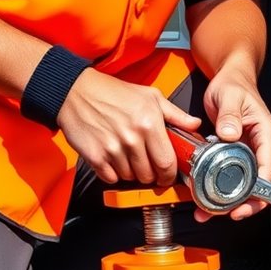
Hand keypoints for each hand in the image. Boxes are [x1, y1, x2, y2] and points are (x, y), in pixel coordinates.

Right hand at [56, 69, 201, 184]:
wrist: (75, 91)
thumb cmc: (113, 92)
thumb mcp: (150, 96)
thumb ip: (175, 114)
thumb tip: (194, 125)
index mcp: (149, 124)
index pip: (167, 163)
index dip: (169, 175)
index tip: (167, 175)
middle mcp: (132, 138)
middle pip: (149, 175)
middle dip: (151, 174)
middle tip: (147, 165)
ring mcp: (112, 149)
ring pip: (130, 178)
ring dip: (131, 172)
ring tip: (127, 157)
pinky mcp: (95, 156)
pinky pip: (111, 178)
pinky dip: (113, 173)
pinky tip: (113, 159)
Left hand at [199, 62, 270, 221]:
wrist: (230, 78)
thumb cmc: (235, 84)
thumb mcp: (229, 96)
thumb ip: (229, 115)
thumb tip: (229, 135)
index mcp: (267, 135)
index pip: (269, 170)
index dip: (259, 191)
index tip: (244, 203)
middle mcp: (263, 147)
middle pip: (261, 186)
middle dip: (245, 204)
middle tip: (227, 214)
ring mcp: (252, 153)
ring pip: (247, 186)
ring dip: (230, 202)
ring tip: (209, 211)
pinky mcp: (240, 157)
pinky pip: (234, 179)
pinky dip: (221, 192)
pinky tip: (206, 200)